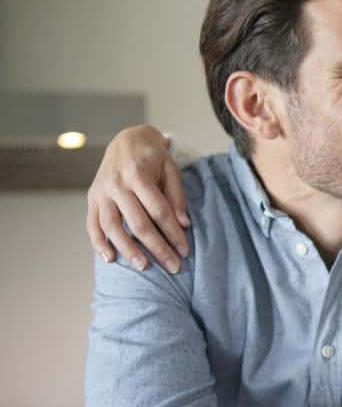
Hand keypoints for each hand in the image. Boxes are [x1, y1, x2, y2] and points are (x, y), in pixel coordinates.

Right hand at [86, 125, 188, 272]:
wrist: (126, 140)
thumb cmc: (153, 157)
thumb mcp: (171, 169)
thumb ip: (176, 197)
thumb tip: (183, 225)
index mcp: (138, 174)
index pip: (159, 211)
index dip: (173, 233)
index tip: (185, 251)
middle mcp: (116, 184)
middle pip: (138, 223)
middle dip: (157, 248)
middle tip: (172, 267)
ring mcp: (101, 191)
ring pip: (112, 227)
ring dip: (128, 249)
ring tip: (143, 267)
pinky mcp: (91, 197)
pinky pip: (92, 224)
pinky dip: (98, 243)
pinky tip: (110, 259)